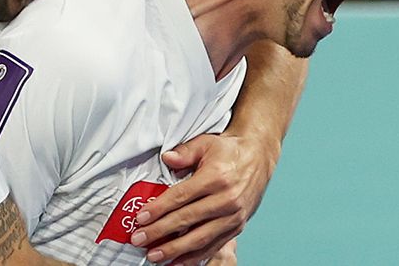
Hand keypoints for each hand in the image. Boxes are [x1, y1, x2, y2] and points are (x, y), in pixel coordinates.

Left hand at [130, 133, 276, 264]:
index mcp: (215, 178)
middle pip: (187, 220)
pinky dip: (195, 256)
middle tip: (139, 239)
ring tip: (155, 255)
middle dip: (160, 232)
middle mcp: (226, 199)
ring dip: (175, 250)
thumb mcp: (205, 143)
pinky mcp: (237, 226)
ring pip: (200, 238)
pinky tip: (178, 261)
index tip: (140, 219)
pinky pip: (214, 245)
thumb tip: (166, 158)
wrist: (258, 157)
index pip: (180, 197)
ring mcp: (233, 216)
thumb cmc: (229, 151)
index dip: (158, 209)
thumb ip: (184, 152)